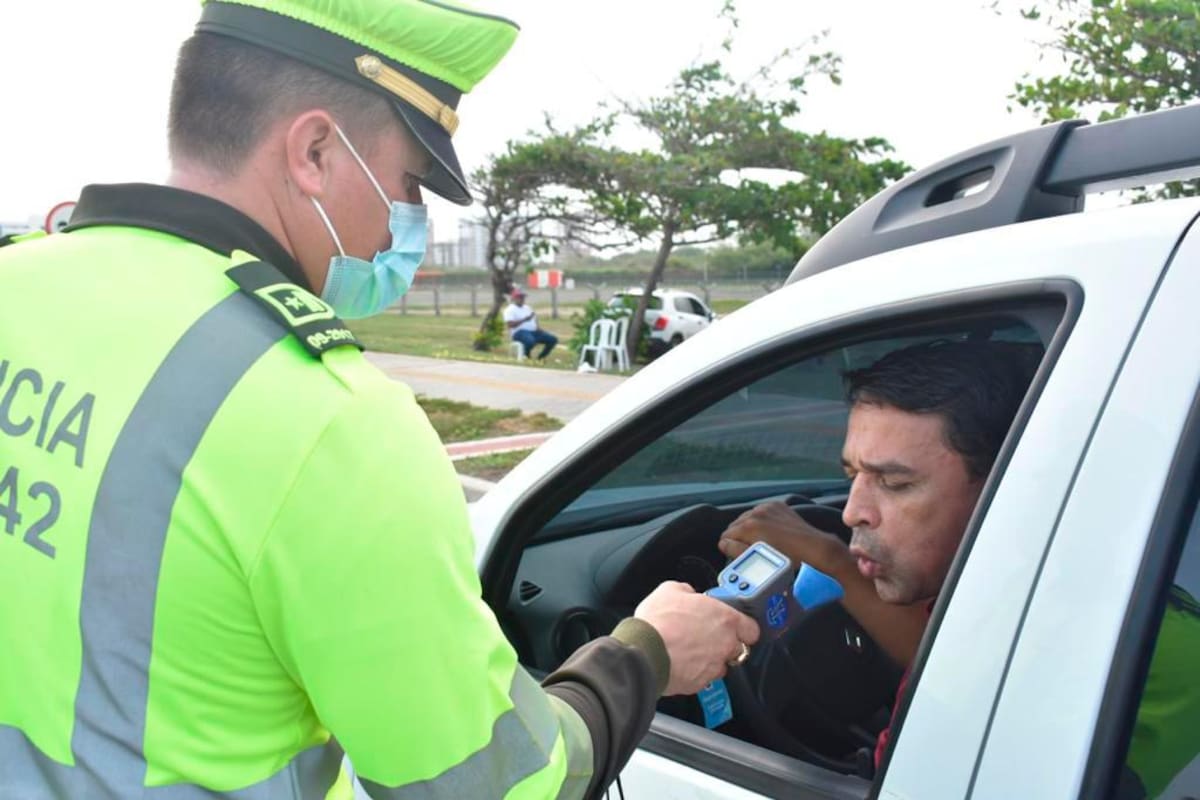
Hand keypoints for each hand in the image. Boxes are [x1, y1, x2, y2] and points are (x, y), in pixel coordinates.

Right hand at [635, 581, 759, 695]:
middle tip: (706, 636)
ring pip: (720, 664)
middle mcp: (725, 644)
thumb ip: (687, 591)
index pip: (752, 628)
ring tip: (688, 651)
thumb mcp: (670, 590)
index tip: (735, 625)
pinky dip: (694, 672)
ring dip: (709, 658)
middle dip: (725, 643)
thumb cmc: (658, 622)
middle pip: (738, 648)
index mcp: (725, 618)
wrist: (643, 653)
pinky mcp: (700, 683)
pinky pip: (703, 677)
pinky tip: (679, 662)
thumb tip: (688, 594)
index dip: (743, 627)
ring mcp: (714, 666)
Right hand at [719, 502, 851, 580]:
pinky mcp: (778, 506)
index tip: (734, 554)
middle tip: (746, 549)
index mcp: (750, 526)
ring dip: (748, 528)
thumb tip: (724, 544)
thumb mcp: (760, 559)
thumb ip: (737, 551)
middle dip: (738, 536)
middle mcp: (757, 512)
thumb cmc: (789, 559)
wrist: (816, 548)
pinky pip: (760, 512)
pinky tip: (768, 531)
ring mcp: (768, 507)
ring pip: (747, 517)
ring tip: (758, 541)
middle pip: (735, 524)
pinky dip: (760, 520)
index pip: (726, 534)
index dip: (729, 546)